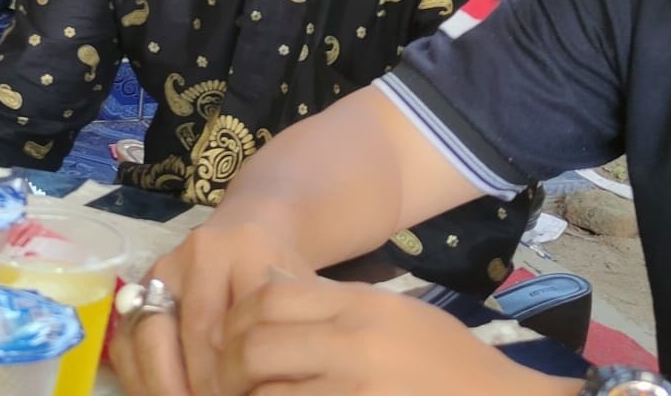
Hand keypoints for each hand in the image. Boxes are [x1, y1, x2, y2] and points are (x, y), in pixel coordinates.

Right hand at [111, 222, 312, 395]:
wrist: (253, 236)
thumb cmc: (282, 280)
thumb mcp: (299, 300)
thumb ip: (283, 336)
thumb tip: (261, 389)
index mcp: (247, 249)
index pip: (236, 325)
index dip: (233, 379)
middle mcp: (200, 250)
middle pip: (193, 334)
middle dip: (200, 387)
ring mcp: (163, 267)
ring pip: (149, 338)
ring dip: (163, 387)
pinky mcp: (137, 288)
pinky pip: (125, 342)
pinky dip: (139, 379)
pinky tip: (162, 395)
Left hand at [214, 278, 564, 395]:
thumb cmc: (443, 360)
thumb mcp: (392, 314)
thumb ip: (332, 301)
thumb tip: (267, 284)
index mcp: (361, 307)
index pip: (270, 297)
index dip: (238, 318)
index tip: (231, 339)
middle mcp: (353, 344)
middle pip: (256, 343)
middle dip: (229, 367)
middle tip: (227, 381)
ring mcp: (353, 390)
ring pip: (265, 393)